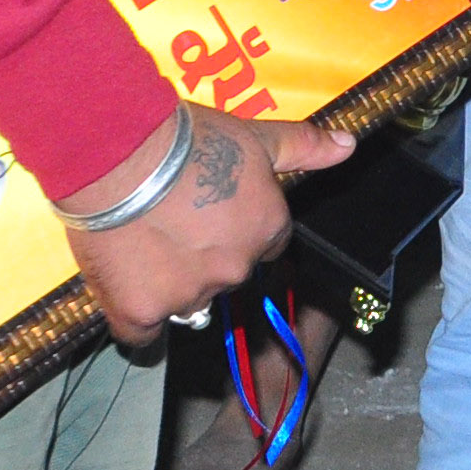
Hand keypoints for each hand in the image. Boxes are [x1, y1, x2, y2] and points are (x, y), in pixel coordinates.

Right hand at [66, 104, 354, 346]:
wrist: (122, 157)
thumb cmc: (188, 141)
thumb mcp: (255, 136)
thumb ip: (302, 146)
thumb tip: (347, 145)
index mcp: (267, 229)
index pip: (265, 244)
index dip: (238, 228)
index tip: (212, 213)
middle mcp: (235, 269)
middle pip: (226, 272)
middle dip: (205, 254)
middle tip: (173, 222)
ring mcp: (189, 294)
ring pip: (186, 300)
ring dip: (171, 282)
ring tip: (143, 241)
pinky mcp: (141, 311)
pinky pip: (143, 333)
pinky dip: (137, 317)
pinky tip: (128, 289)